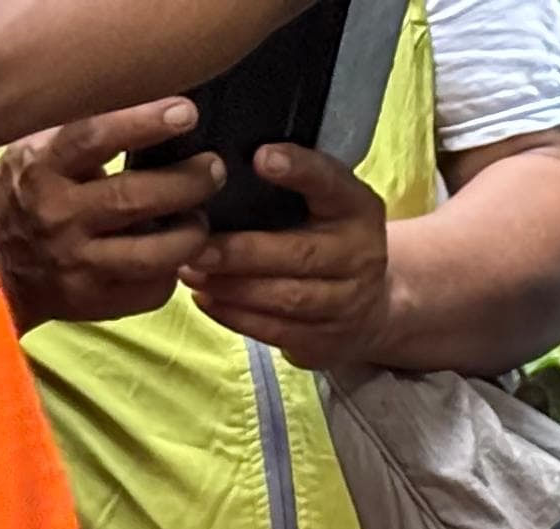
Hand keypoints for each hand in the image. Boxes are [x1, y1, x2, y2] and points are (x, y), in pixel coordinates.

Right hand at [0, 102, 217, 330]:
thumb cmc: (23, 201)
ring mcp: (78, 263)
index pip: (93, 138)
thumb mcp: (32, 157)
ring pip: (153, 253)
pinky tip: (177, 255)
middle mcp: (59, 216)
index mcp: (41, 169)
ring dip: (190, 234)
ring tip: (199, 218)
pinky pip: (152, 288)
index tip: (185, 114)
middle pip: (134, 198)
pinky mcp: (97, 300)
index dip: (143, 123)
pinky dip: (173, 270)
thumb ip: (75, 137)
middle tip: (213, 169)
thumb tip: (141, 109)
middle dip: (186, 182)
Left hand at [183, 146, 394, 369]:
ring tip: (190, 271)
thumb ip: (290, 182)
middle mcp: (360, 256)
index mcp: (357, 209)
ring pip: (287, 299)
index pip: (331, 184)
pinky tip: (205, 298)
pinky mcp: (327, 340)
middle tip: (197, 245)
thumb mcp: (323, 201)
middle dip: (244, 252)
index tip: (261, 158)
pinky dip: (236, 316)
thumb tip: (216, 164)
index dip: (300, 171)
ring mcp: (348, 303)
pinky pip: (278, 331)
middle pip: (301, 255)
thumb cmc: (325, 236)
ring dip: (233, 287)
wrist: (369, 307)